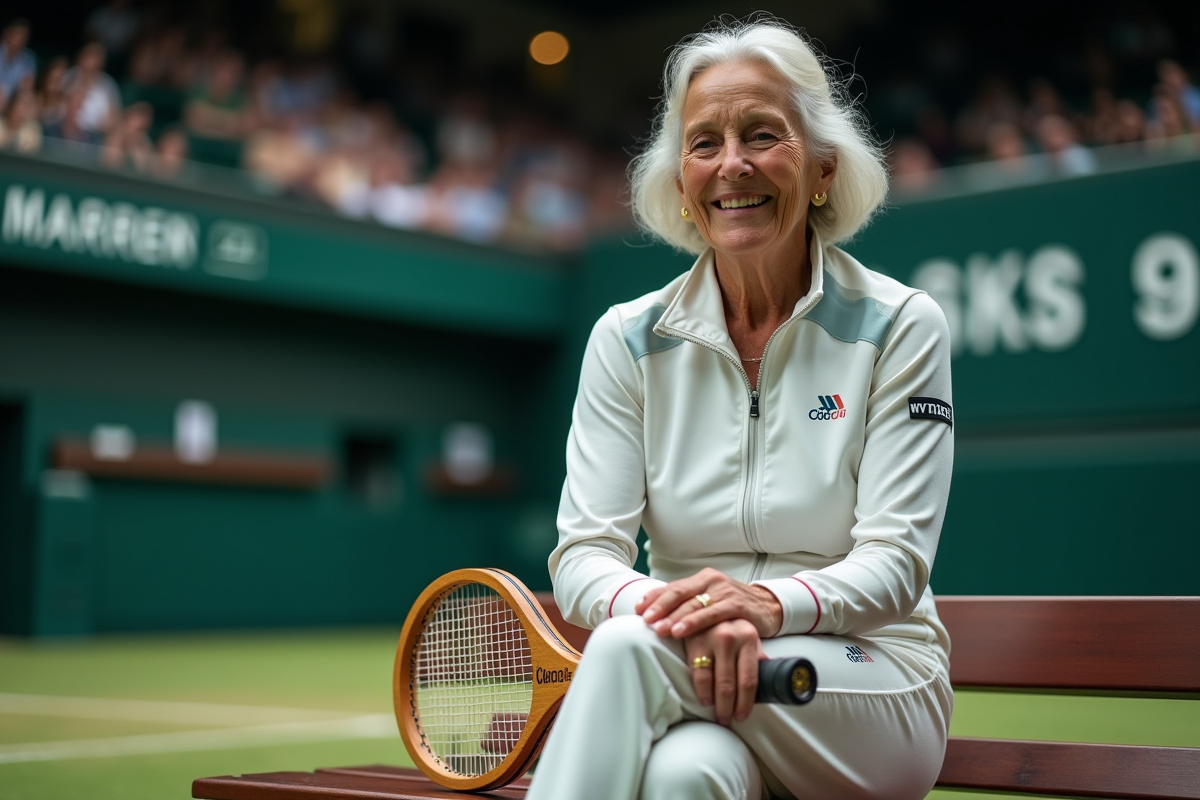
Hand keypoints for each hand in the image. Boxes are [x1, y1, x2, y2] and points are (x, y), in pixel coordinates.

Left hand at [635, 567, 782, 639]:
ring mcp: (725, 591)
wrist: (769, 607)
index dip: (654, 597)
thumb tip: (656, 615)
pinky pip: (712, 614)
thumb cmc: (733, 608)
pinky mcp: (738, 604)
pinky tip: (681, 631)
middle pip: (679, 593)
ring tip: (659, 629)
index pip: (673, 587)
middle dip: (659, 608)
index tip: (637, 610)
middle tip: (644, 621)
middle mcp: (711, 581)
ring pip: (693, 604)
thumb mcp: (710, 603)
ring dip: (674, 617)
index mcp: (701, 579)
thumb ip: (687, 605)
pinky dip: (694, 622)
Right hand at [683, 619, 765, 724]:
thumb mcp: (747, 634)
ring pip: (715, 682)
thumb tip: (772, 679)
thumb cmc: (730, 623)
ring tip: (718, 714)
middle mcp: (731, 638)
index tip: (743, 715)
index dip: (746, 701)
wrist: (705, 600)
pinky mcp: (694, 642)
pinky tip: (704, 699)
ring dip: (716, 704)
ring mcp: (712, 640)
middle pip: (732, 684)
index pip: (750, 678)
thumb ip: (756, 655)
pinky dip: (701, 691)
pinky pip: (698, 674)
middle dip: (730, 707)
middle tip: (728, 719)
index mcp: (749, 637)